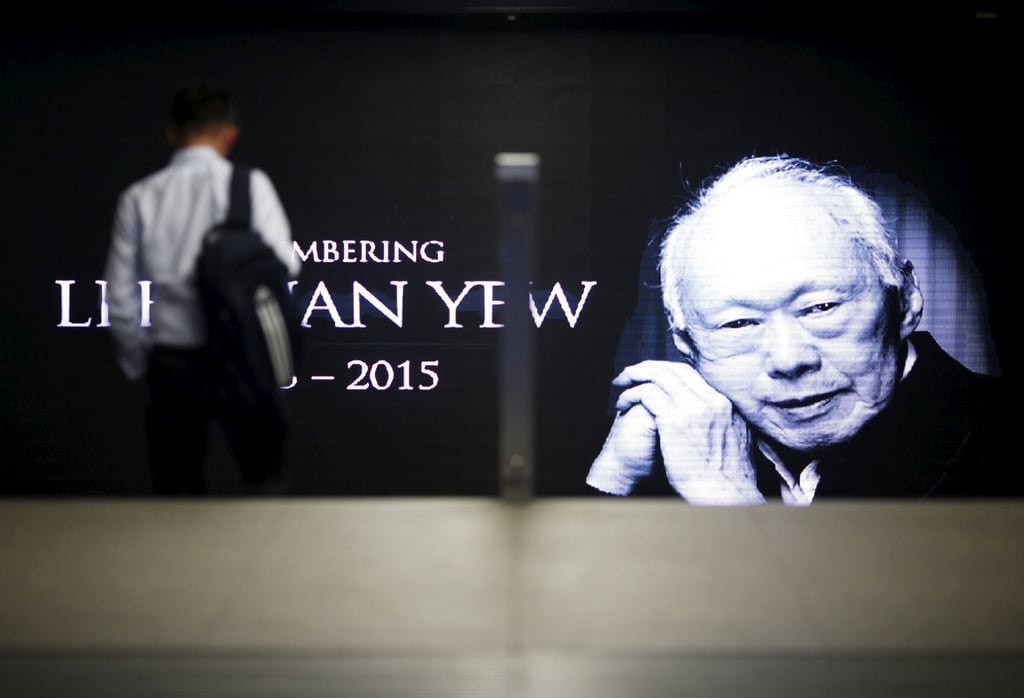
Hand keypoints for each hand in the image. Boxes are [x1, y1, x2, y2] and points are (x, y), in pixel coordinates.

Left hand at [590, 360, 763, 504]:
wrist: (724, 496)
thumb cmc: (726, 480)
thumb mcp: (737, 444)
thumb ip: (725, 426)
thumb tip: (717, 421)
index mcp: (727, 405)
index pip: (694, 375)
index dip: (669, 372)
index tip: (654, 378)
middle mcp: (712, 401)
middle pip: (677, 369)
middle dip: (650, 367)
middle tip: (632, 373)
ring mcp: (695, 408)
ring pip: (660, 375)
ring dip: (636, 375)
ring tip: (621, 381)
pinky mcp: (675, 420)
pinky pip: (646, 394)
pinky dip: (631, 395)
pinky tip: (622, 404)